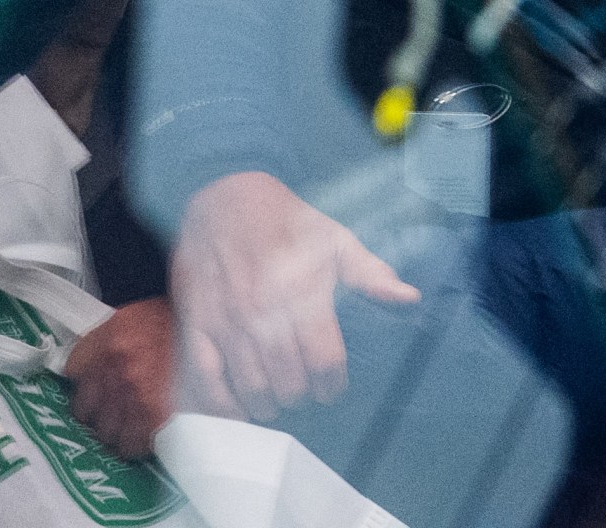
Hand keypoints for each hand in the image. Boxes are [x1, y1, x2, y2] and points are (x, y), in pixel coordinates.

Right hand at [64, 298, 180, 460]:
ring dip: (95, 407)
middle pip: (104, 433)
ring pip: (83, 410)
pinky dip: (80, 375)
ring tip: (108, 399)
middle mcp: (127, 393)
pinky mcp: (93, 346)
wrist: (184, 297)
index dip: (132, 442)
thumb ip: (180, 416)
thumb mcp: (196, 386)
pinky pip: (72, 373)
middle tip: (124, 418)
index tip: (136, 436)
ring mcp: (106, 369)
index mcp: (155, 408)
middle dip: (114, 428)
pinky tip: (95, 373)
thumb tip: (182, 436)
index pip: (128, 447)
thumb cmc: (192, 341)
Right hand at [168, 171, 418, 420]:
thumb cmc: (286, 220)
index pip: (324, 362)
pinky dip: (222, 405)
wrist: (223, 195)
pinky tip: (238, 409)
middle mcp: (264, 311)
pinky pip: (206, 379)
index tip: (332, 387)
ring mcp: (226, 320)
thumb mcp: (334, 239)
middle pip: (289, 382)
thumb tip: (409, 298)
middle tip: (303, 391)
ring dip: (267, 404)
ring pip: (251, 387)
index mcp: (303, 292)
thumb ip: (370, 273)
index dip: (333, 385)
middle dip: (301, 395)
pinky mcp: (196, 323)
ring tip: (276, 399)